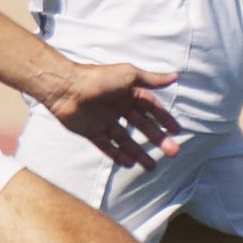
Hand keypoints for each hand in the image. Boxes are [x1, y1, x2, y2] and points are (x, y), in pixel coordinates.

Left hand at [32, 62, 182, 169]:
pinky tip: (130, 163)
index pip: (151, 108)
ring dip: (139, 152)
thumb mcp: (128, 76)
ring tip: (152, 167)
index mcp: (128, 93)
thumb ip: (151, 79)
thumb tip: (175, 76)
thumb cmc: (98, 78)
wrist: (65, 88)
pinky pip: (107, 146)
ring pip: (125, 140)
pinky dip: (117, 155)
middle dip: (157, 139)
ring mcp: (104, 121)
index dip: (164, 119)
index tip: (177, 131)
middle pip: (142, 126)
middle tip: (173, 152)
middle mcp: (118, 107)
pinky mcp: (91, 131)